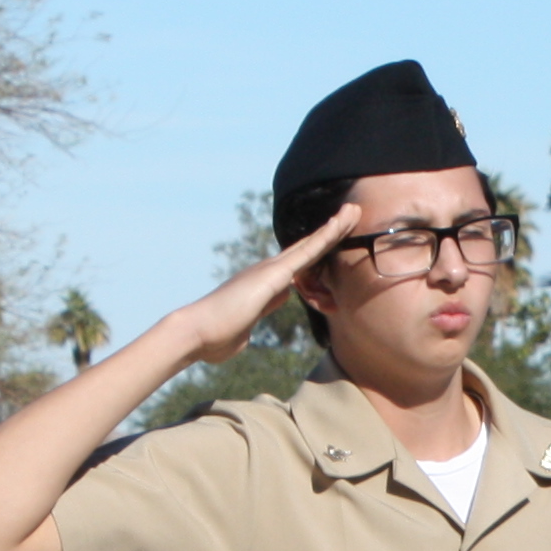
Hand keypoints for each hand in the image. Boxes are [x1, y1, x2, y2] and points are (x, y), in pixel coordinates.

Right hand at [183, 200, 361, 360]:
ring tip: (353, 211)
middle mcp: (267, 272)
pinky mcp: (273, 274)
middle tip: (350, 215)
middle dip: (329, 233)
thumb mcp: (245, 328)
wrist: (196, 333)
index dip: (316, 255)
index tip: (331, 245)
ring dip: (333, 228)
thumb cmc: (215, 339)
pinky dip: (325, 237)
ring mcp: (270, 270)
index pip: (298, 267)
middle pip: (307, 249)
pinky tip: (340, 225)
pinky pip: (307, 252)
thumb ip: (259, 315)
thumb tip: (267, 308)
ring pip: (310, 245)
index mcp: (264, 286)